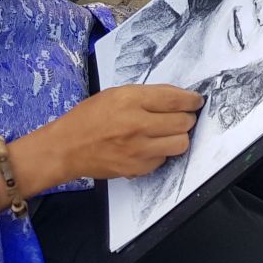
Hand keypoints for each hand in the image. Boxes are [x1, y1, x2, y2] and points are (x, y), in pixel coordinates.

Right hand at [38, 84, 202, 181]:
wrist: (66, 148)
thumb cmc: (89, 118)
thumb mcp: (116, 94)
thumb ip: (147, 95)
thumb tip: (178, 98)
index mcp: (131, 100)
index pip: (175, 98)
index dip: (191, 100)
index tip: (196, 101)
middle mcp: (137, 124)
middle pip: (183, 122)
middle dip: (187, 118)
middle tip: (180, 117)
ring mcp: (138, 149)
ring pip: (180, 143)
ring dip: (178, 137)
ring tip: (167, 133)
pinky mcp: (137, 168)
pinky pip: (164, 159)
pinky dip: (161, 153)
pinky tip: (149, 147)